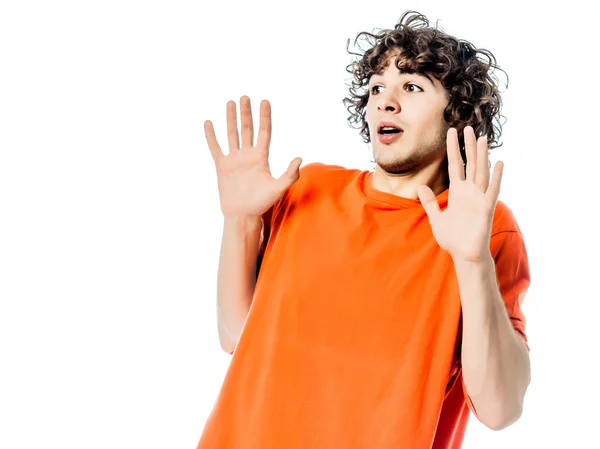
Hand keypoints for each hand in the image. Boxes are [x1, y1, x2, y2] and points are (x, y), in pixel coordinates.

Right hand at [205, 96, 301, 217]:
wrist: (243, 215)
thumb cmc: (262, 204)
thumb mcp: (278, 188)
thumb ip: (290, 174)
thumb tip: (299, 158)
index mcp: (261, 158)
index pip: (264, 132)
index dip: (265, 117)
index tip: (265, 101)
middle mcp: (248, 156)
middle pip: (247, 129)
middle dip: (246, 113)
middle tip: (245, 97)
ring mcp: (234, 160)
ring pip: (232, 134)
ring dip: (231, 119)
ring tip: (230, 103)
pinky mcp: (222, 166)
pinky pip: (215, 148)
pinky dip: (211, 136)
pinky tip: (209, 123)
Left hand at [417, 126, 502, 262]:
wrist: (464, 255)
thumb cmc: (452, 239)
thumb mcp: (436, 218)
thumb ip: (430, 202)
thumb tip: (420, 186)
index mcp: (457, 193)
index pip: (455, 165)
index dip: (453, 149)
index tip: (450, 133)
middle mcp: (469, 192)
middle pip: (469, 164)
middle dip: (468, 146)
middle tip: (468, 127)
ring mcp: (478, 198)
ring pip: (481, 172)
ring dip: (482, 156)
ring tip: (482, 138)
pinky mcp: (486, 208)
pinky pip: (492, 190)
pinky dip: (496, 177)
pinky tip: (499, 162)